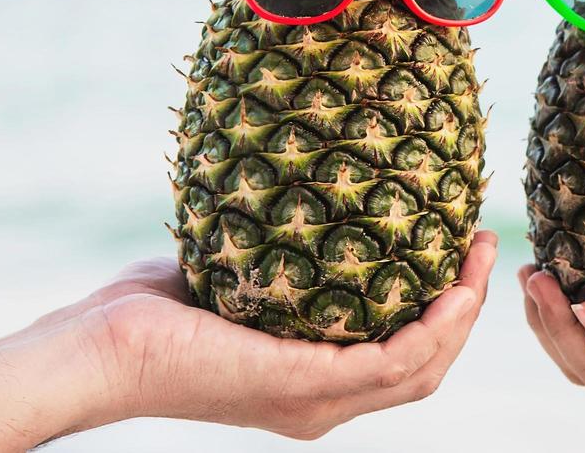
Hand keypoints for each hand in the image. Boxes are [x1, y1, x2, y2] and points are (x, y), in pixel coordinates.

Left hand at [0, 233, 496, 449]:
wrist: (99, 347)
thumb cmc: (150, 310)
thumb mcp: (238, 275)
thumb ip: (279, 249)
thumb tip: (306, 183)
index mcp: (311, 381)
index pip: (403, 360)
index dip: (446, 313)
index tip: (463, 249)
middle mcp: (321, 402)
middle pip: (428, 369)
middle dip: (469, 309)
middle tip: (485, 245)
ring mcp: (314, 400)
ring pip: (423, 368)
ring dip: (464, 312)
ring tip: (481, 253)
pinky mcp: (301, 383)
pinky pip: (393, 363)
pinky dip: (434, 328)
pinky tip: (452, 288)